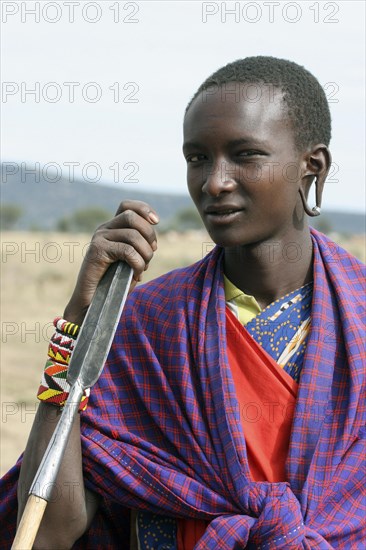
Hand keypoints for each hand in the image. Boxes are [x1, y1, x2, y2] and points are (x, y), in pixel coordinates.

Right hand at [63, 200, 158, 323]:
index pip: (127, 206)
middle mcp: (104, 229)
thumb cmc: (114, 284)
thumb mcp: (130, 261)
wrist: (93, 302)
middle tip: (151, 253)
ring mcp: (99, 238)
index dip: (144, 209)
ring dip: (146, 254)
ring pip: (133, 235)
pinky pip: (127, 250)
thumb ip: (140, 248)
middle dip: (150, 235)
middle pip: (133, 217)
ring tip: (143, 268)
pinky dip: (138, 264)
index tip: (156, 222)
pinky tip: (136, 275)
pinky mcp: (97, 251)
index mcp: (112, 229)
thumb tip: (154, 242)